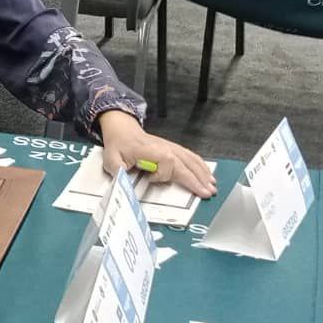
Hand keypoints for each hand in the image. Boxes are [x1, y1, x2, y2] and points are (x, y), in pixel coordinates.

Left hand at [98, 111, 216, 198]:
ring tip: (212, 186)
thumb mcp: (111, 158)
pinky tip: (208, 174)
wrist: (122, 130)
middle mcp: (165, 148)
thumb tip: (124, 182)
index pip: (167, 162)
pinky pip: (190, 156)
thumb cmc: (118, 145)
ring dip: (202, 173)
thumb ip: (117, 170)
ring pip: (191, 160)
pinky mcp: (173, 149)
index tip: (150, 179)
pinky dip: (201, 165)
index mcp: (151, 150)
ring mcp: (171, 147)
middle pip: (185, 163)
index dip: (162, 174)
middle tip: (207, 193)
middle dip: (196, 179)